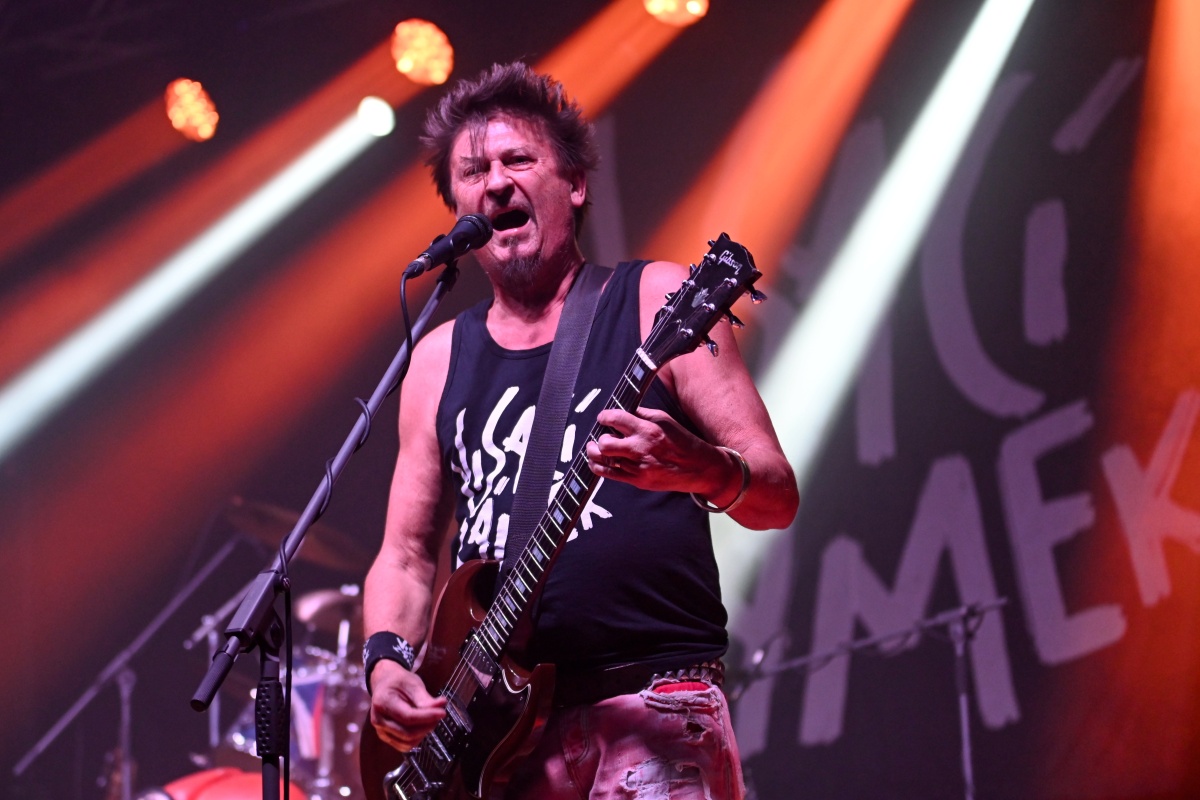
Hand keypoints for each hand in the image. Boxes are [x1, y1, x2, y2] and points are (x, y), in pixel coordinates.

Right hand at [368, 659, 446, 751]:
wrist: (385, 684)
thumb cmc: (398, 682)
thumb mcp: (412, 684)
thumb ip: (425, 698)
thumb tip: (441, 706)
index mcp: (383, 702)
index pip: (408, 717)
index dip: (427, 716)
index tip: (442, 712)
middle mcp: (378, 719)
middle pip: (407, 733)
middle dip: (427, 726)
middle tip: (439, 715)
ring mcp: (381, 730)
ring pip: (407, 742)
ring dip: (423, 734)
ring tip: (430, 719)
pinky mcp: (386, 737)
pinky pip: (404, 746)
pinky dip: (417, 739)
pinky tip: (422, 727)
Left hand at [584, 407, 727, 495]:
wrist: (699, 468)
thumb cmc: (682, 441)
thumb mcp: (665, 420)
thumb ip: (642, 414)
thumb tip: (623, 410)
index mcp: (648, 429)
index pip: (616, 419)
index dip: (604, 417)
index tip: (603, 418)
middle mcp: (641, 448)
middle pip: (605, 443)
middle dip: (600, 438)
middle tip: (602, 436)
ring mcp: (638, 467)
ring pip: (604, 460)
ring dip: (595, 452)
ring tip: (593, 448)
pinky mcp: (638, 481)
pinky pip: (610, 475)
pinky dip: (598, 467)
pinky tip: (595, 462)